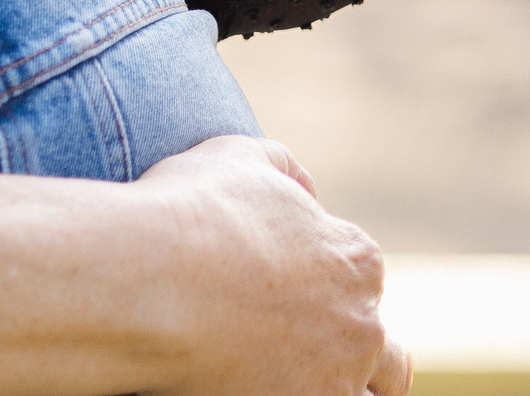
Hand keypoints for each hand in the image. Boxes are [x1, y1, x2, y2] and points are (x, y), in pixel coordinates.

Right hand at [135, 136, 407, 395]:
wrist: (147, 278)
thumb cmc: (187, 212)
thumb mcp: (235, 157)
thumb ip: (282, 168)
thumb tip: (305, 190)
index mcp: (353, 257)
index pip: (361, 275)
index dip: (323, 279)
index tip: (285, 285)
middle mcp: (361, 321)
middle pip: (382, 347)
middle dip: (352, 345)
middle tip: (305, 346)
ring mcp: (339, 375)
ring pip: (370, 394)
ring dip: (346, 385)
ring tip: (300, 380)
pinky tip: (272, 390)